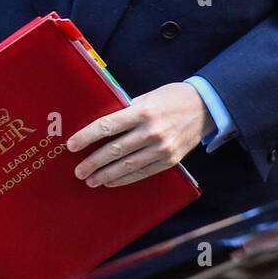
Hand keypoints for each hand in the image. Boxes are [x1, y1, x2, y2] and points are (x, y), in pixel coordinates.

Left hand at [67, 82, 213, 187]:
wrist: (205, 107)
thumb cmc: (171, 98)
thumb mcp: (147, 97)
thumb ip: (126, 109)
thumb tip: (101, 124)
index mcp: (143, 111)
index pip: (107, 126)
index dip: (87, 137)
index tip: (72, 145)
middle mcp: (152, 131)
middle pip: (115, 150)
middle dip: (93, 162)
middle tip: (79, 170)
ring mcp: (162, 148)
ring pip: (127, 165)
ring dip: (106, 174)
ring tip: (91, 180)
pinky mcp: (170, 160)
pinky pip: (143, 173)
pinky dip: (125, 179)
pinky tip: (111, 181)